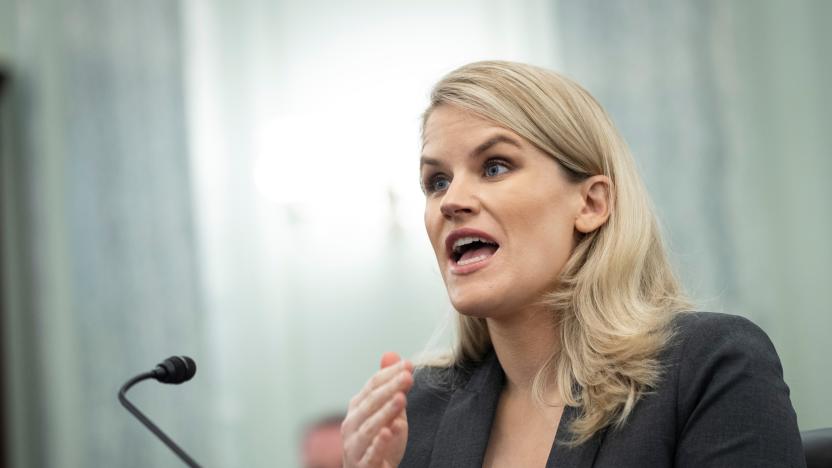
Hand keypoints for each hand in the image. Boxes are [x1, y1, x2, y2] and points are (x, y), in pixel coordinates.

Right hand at [342, 352, 413, 467]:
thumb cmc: (378, 441)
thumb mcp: (387, 411)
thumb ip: (389, 386)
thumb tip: (393, 354)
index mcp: (357, 408)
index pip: (372, 386)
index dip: (389, 374)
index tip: (408, 365)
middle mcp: (352, 424)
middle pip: (370, 402)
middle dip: (390, 388)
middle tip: (407, 376)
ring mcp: (354, 446)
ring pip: (369, 427)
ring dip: (385, 411)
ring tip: (401, 399)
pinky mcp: (363, 466)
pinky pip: (370, 453)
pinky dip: (379, 443)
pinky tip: (389, 432)